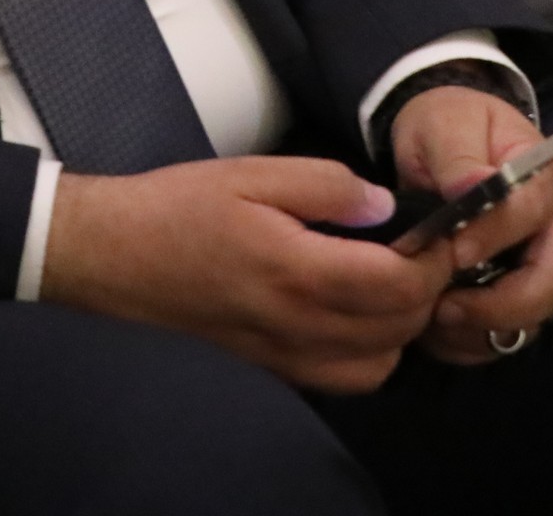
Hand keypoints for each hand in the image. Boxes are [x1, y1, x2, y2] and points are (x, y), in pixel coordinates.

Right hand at [40, 158, 445, 393]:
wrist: (115, 257)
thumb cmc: (179, 208)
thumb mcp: (254, 174)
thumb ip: (327, 186)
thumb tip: (383, 205)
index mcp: (297, 270)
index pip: (400, 283)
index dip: (434, 258)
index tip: (437, 229)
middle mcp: (297, 325)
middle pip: (400, 328)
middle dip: (426, 289)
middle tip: (419, 248)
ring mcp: (284, 355)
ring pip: (379, 364)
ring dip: (401, 326)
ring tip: (389, 281)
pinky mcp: (271, 368)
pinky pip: (343, 379)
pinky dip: (368, 353)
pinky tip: (354, 313)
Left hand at [386, 87, 552, 365]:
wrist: (440, 143)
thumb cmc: (448, 128)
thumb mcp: (445, 124)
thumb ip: (458, 155)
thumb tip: (470, 186)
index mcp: (543, 178)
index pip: (533, 213)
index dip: (493, 237)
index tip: (450, 250)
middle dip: (503, 305)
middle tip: (446, 307)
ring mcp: (536, 267)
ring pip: (531, 319)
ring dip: (482, 329)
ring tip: (432, 318)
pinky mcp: (512, 296)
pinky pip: (503, 335)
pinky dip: (469, 343)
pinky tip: (432, 329)